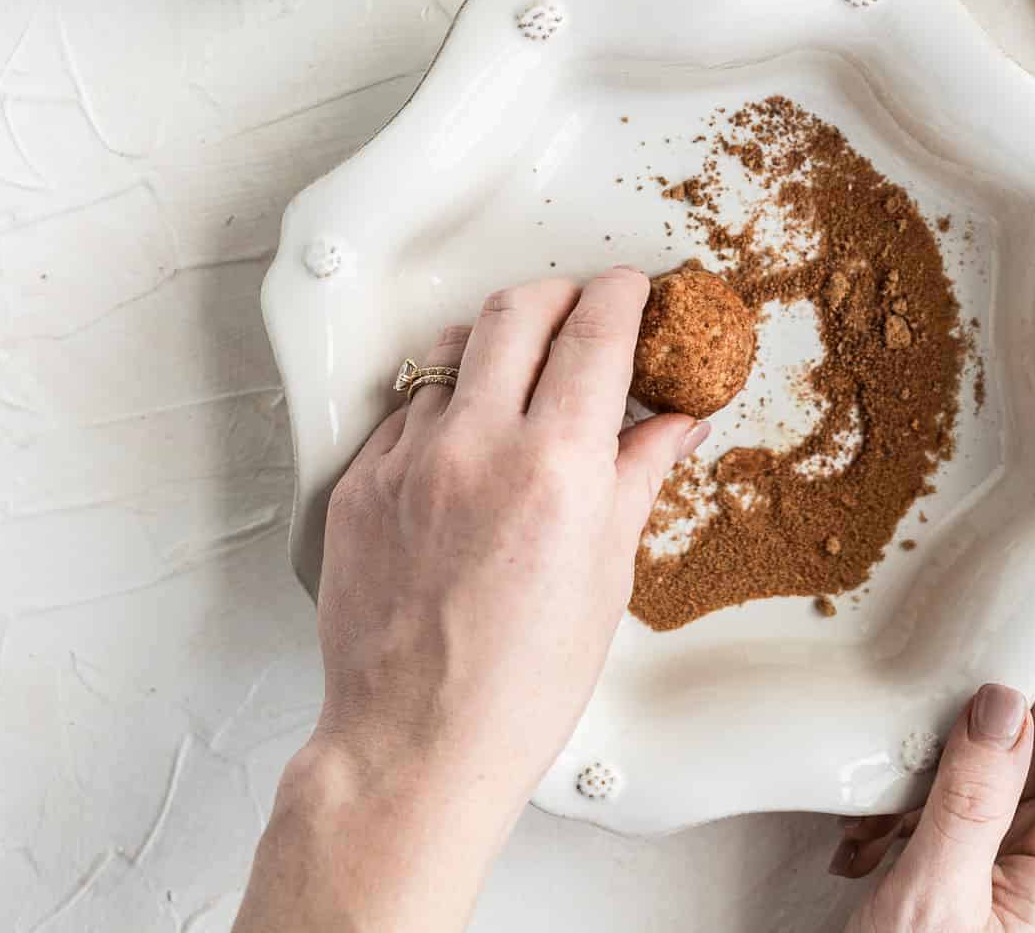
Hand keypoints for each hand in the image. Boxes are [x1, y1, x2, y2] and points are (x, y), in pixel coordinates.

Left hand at [234, 268, 706, 932]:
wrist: (414, 744)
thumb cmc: (520, 684)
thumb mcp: (606, 574)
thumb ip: (638, 475)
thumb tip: (675, 423)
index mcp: (555, 467)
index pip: (596, 331)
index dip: (622, 295)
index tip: (631, 290)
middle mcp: (476, 445)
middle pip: (516, 309)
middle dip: (557, 295)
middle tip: (578, 313)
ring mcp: (407, 459)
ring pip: (452, 356)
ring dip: (493, 357)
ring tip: (516, 393)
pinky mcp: (358, 481)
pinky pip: (405, 413)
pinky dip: (442, 415)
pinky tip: (462, 456)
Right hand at [835, 671, 1034, 932]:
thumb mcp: (935, 899)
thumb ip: (972, 794)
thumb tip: (998, 700)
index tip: (969, 674)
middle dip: (969, 731)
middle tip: (910, 742)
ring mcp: (1032, 872)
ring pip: (999, 768)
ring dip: (930, 773)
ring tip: (879, 816)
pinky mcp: (992, 879)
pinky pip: (967, 805)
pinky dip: (914, 806)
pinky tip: (872, 844)